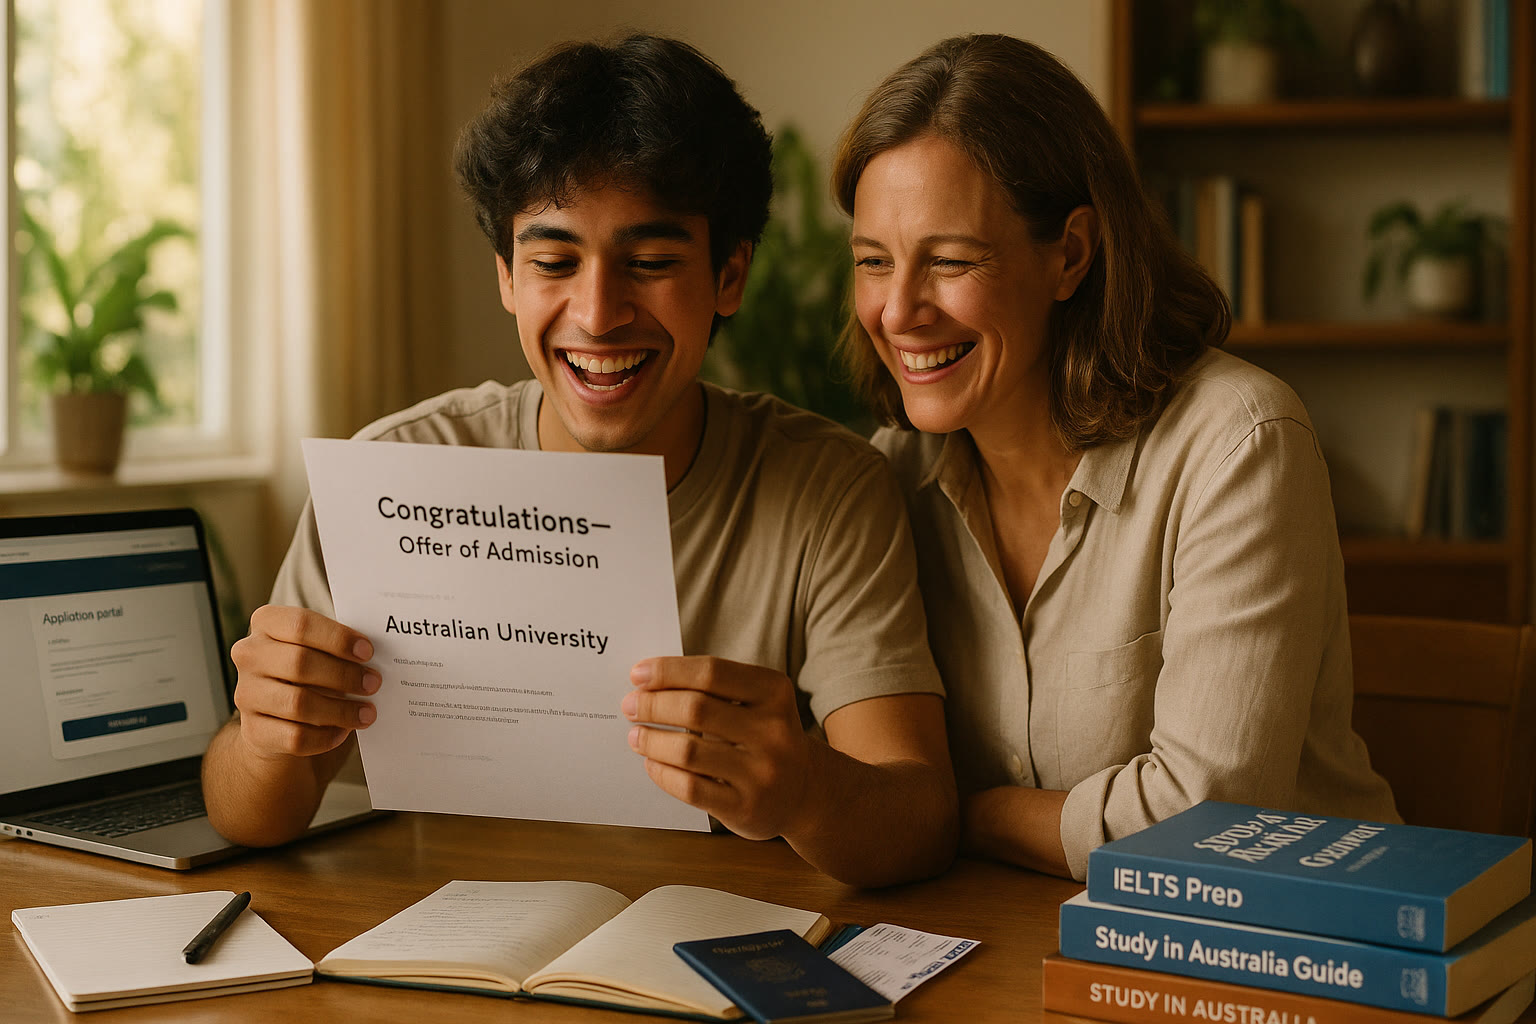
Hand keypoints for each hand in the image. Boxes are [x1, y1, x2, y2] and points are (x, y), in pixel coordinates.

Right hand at [230, 604, 379, 760]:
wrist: (273, 716)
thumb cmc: (308, 672)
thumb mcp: (318, 649)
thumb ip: (338, 646)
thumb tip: (377, 658)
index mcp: (266, 623)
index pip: (301, 624)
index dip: (337, 638)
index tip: (368, 652)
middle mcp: (249, 655)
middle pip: (300, 663)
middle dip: (344, 675)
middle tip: (374, 684)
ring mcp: (246, 694)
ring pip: (298, 704)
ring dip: (340, 710)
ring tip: (367, 713)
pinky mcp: (253, 730)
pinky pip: (294, 737)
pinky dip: (324, 737)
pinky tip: (342, 732)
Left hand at [621, 656, 814, 840]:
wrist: (805, 791)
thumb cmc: (766, 737)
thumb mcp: (757, 703)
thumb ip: (714, 689)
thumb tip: (649, 684)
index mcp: (774, 693)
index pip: (711, 672)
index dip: (668, 670)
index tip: (638, 674)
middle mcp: (773, 731)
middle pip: (696, 709)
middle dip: (653, 705)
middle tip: (631, 705)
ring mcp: (761, 772)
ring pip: (688, 750)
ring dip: (651, 740)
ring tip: (635, 736)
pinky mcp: (745, 807)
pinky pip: (690, 787)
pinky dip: (662, 772)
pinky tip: (652, 763)